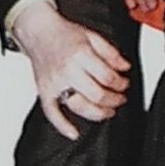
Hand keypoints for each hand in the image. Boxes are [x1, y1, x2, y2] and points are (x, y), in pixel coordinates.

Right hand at [11, 3, 131, 139]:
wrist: (39, 32)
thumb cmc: (64, 34)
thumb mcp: (92, 36)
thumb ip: (110, 52)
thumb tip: (125, 67)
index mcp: (81, 54)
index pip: (107, 76)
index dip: (121, 83)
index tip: (125, 84)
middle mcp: (68, 70)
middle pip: (97, 94)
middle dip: (114, 100)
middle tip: (120, 99)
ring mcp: (55, 83)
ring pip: (79, 106)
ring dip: (98, 113)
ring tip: (108, 111)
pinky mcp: (44, 92)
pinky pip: (52, 113)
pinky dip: (62, 126)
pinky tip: (74, 133)